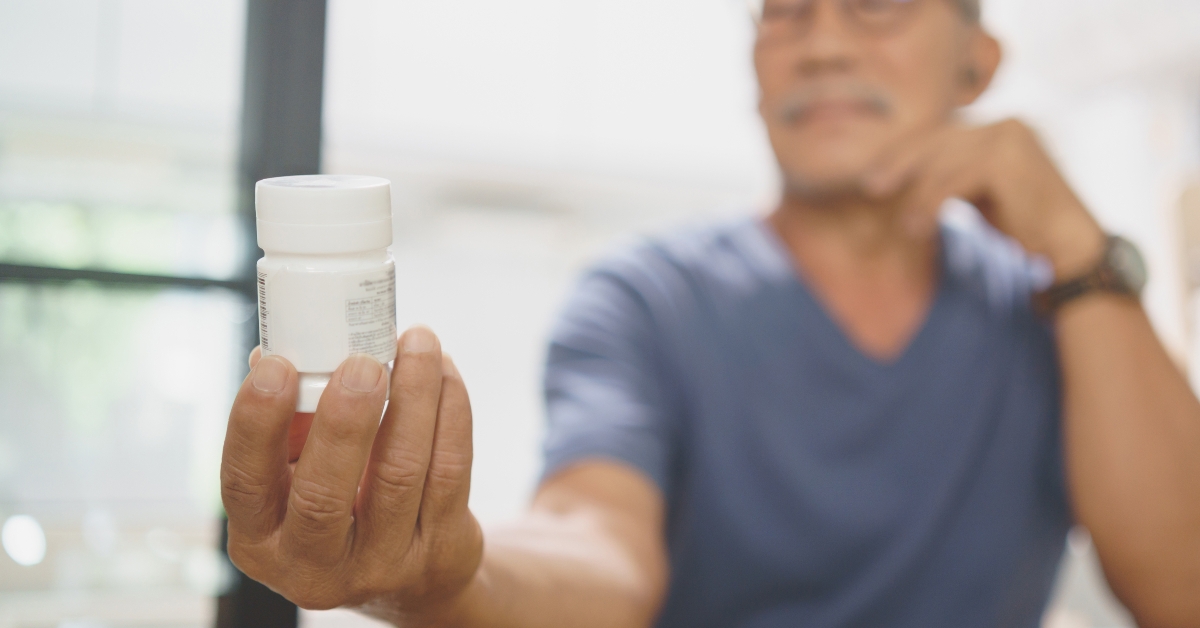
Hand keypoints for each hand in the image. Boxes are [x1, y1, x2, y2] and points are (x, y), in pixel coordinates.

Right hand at [221, 326, 481, 615]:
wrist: (412, 578)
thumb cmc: (341, 505)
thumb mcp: (298, 481)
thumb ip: (290, 426)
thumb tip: (277, 355)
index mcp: (262, 543)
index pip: (244, 483)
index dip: (256, 423)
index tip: (277, 365)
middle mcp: (316, 568)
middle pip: (324, 495)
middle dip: (344, 420)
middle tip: (362, 363)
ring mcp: (383, 565)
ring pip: (400, 473)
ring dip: (413, 397)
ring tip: (418, 343)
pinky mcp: (441, 551)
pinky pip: (449, 469)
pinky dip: (450, 411)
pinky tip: (443, 373)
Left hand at [862, 119, 1106, 279]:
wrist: (1068, 246)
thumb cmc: (1023, 223)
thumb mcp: (980, 191)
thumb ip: (953, 174)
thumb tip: (906, 175)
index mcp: (1001, 126)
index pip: (942, 133)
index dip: (906, 153)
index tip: (877, 175)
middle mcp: (1007, 124)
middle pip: (938, 139)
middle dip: (901, 163)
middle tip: (871, 187)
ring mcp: (1010, 137)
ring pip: (943, 161)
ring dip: (917, 195)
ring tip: (906, 227)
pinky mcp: (1009, 159)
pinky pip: (954, 179)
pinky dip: (930, 203)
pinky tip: (919, 226)